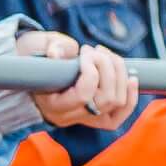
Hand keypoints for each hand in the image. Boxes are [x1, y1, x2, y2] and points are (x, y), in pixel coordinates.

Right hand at [21, 31, 138, 131]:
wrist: (34, 71)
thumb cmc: (37, 56)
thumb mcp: (38, 47)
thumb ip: (50, 48)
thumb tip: (56, 53)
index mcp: (52, 104)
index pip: (83, 96)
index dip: (92, 71)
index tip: (85, 52)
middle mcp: (69, 116)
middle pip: (105, 99)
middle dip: (107, 67)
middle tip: (96, 50)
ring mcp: (84, 118)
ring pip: (116, 103)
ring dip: (119, 73)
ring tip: (106, 55)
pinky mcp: (95, 115)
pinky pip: (119, 116)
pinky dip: (131, 96)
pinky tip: (131, 78)